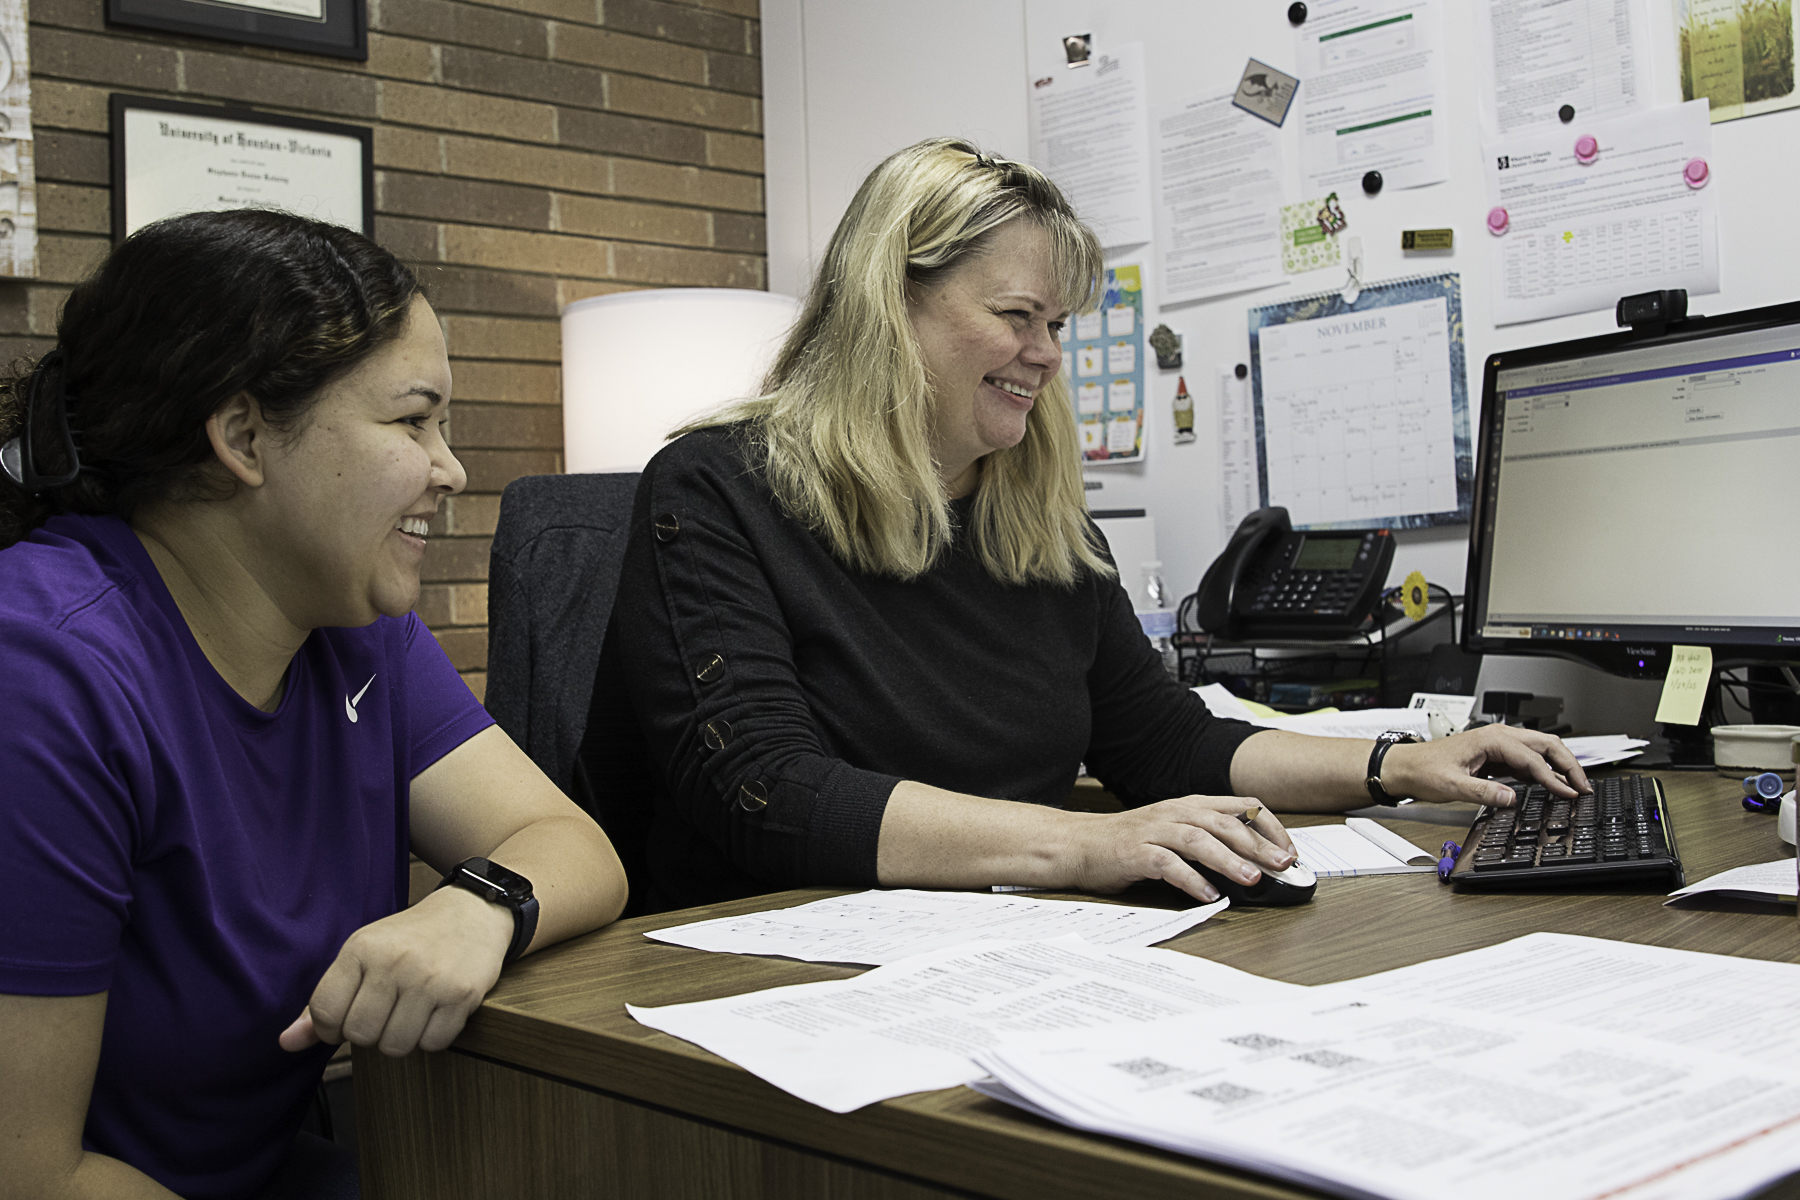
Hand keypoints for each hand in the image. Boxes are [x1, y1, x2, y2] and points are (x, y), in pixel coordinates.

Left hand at [278, 885, 513, 1057]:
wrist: (472, 912)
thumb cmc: (410, 939)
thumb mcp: (362, 955)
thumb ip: (324, 1001)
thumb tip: (287, 1044)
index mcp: (362, 948)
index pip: (325, 1012)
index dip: (332, 1028)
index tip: (349, 1017)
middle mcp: (394, 962)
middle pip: (360, 1034)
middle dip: (370, 1033)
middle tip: (386, 1012)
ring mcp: (430, 979)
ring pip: (396, 1046)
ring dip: (401, 1038)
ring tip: (411, 1012)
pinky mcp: (462, 995)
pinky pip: (433, 1043)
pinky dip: (432, 1036)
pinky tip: (436, 1011)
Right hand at [1063, 796, 1296, 903]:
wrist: (1079, 845)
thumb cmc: (1129, 843)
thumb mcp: (1173, 833)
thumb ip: (1208, 841)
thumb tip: (1254, 864)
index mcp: (1189, 806)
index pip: (1240, 807)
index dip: (1268, 827)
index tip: (1289, 850)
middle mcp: (1174, 813)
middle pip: (1224, 823)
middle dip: (1257, 844)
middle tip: (1282, 865)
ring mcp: (1153, 831)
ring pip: (1198, 839)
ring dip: (1228, 859)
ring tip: (1252, 879)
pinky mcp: (1135, 852)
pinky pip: (1167, 863)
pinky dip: (1191, 878)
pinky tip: (1208, 894)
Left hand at [1381, 725, 1589, 808]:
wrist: (1406, 766)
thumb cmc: (1424, 770)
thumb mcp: (1452, 786)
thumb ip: (1483, 792)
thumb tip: (1511, 798)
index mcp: (1490, 739)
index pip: (1532, 758)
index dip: (1553, 777)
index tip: (1569, 793)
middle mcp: (1498, 736)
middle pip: (1546, 745)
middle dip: (1569, 765)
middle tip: (1585, 787)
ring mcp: (1499, 744)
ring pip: (1541, 749)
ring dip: (1560, 765)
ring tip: (1577, 786)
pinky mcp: (1497, 755)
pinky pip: (1529, 759)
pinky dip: (1546, 769)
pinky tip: (1554, 784)